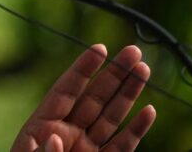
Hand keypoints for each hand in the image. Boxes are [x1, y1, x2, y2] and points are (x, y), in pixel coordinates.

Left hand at [12, 45, 156, 151]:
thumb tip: (53, 138)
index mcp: (42, 127)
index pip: (65, 91)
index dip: (83, 70)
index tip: (99, 48)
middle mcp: (67, 134)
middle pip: (94, 98)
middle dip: (114, 74)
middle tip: (133, 51)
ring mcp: (86, 149)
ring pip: (112, 117)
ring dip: (129, 94)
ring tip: (143, 69)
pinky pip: (121, 146)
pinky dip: (137, 130)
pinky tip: (149, 111)